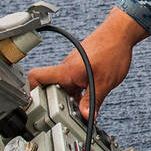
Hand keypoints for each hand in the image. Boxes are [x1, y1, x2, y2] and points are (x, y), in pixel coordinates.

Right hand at [27, 6, 147, 116]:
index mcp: (66, 70)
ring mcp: (72, 68)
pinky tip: (86, 100)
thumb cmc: (113, 50)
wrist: (121, 33)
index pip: (36, 78)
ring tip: (78, 111)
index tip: (36, 107)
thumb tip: (86, 117)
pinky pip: (72, 84)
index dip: (30, 92)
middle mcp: (65, 68)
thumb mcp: (104, 82)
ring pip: (63, 88)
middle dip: (55, 104)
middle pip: (49, 89)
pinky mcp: (79, 68)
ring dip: (68, 100)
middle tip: (64, 116)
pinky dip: (77, 94)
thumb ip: (93, 101)